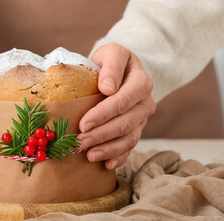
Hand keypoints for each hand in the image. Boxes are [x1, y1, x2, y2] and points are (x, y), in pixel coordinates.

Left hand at [78, 43, 155, 169]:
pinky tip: (106, 164)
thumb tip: (108, 88)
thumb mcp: (111, 53)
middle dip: (100, 135)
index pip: (122, 101)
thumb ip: (111, 65)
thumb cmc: (110, 62)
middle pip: (124, 123)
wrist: (119, 70)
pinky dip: (119, 157)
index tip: (83, 124)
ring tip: (88, 156)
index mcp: (141, 82)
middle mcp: (145, 103)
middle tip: (78, 143)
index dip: (103, 115)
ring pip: (128, 138)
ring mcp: (142, 119)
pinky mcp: (136, 130)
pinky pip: (130, 147)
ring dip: (108, 149)